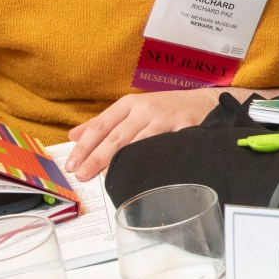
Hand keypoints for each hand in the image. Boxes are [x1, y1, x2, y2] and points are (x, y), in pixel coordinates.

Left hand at [65, 88, 223, 179]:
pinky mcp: (183, 129)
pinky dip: (148, 160)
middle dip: (97, 157)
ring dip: (119, 161)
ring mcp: (165, 118)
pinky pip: (162, 148)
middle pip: (116, 135)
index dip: (85, 145)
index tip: (72, 163)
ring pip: (137, 142)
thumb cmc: (166, 108)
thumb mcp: (134, 109)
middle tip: (82, 175)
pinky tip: (138, 172)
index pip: (101, 125)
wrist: (205, 102)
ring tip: (104, 177)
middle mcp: (146, 109)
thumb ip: (104, 122)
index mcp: (130, 104)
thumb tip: (73, 136)